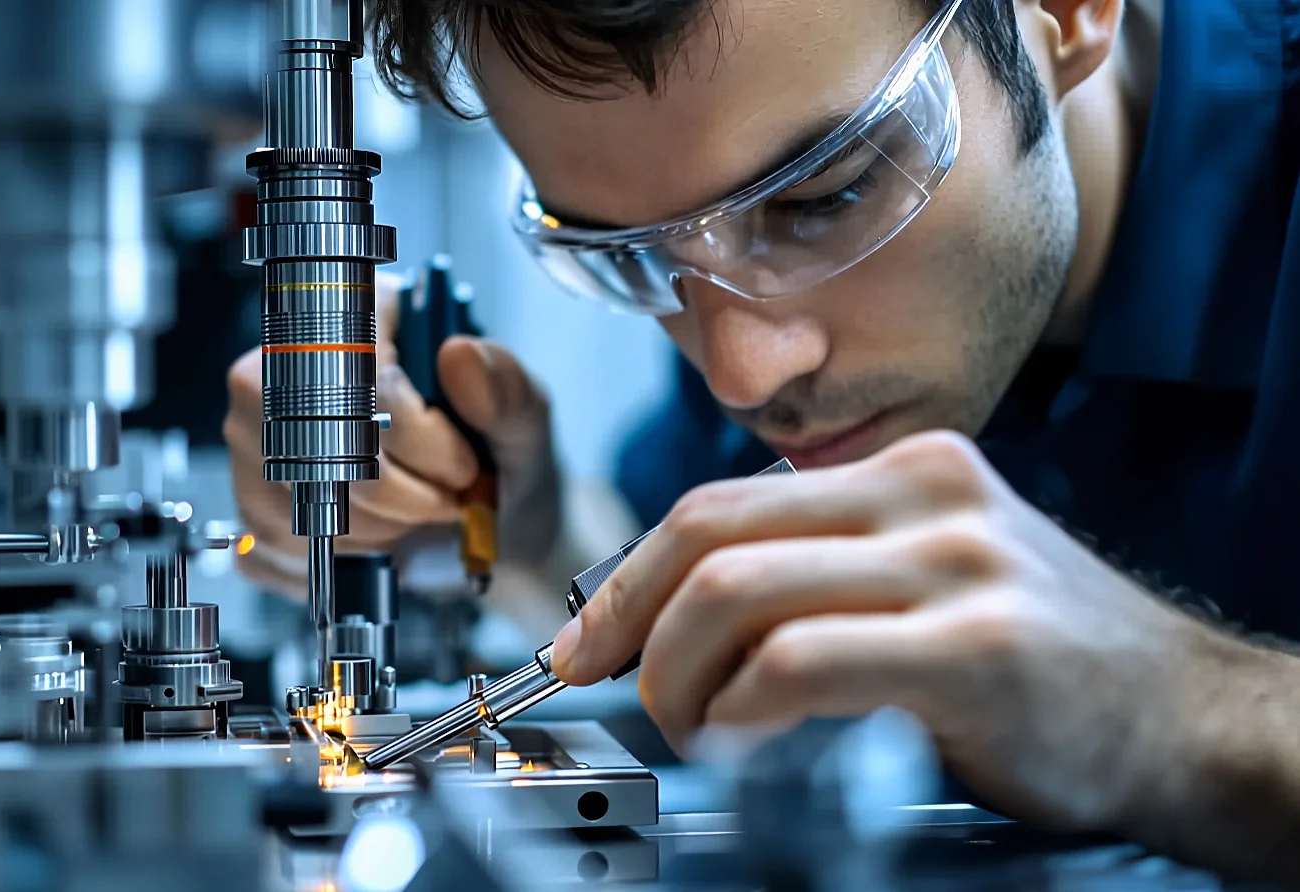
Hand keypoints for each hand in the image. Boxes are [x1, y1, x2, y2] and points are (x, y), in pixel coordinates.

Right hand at [225, 272, 559, 596]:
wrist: (495, 529)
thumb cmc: (502, 459)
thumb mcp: (524, 423)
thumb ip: (506, 390)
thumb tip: (459, 355)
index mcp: (362, 319)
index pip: (349, 362)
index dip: (409, 430)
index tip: (461, 468)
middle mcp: (288, 369)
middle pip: (307, 434)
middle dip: (392, 493)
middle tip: (446, 504)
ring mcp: (254, 438)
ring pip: (285, 497)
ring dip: (371, 533)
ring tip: (417, 523)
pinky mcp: (250, 505)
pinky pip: (269, 546)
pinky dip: (337, 564)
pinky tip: (378, 548)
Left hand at [551, 430, 1235, 833]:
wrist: (1187, 720)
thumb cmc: (1041, 665)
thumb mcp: (928, 579)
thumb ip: (823, 573)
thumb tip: (678, 614)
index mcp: (904, 471)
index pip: (717, 503)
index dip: (627, 576)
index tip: (588, 638)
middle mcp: (927, 496)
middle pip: (707, 530)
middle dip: (625, 617)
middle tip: (604, 681)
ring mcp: (956, 564)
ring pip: (737, 590)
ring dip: (674, 672)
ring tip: (685, 725)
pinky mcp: (978, 647)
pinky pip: (803, 659)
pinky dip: (742, 703)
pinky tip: (744, 735)